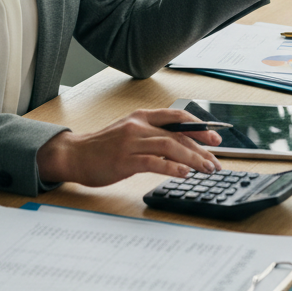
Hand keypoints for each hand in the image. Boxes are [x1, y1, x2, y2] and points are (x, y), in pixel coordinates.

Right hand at [36, 109, 222, 186]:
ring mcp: (131, 142)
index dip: (198, 126)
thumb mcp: (129, 132)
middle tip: (216, 161)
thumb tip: (179, 145)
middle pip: (177, 134)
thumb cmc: (103, 147)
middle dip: (201, 148)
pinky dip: (171, 167)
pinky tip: (183, 173)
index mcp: (141, 117)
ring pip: (170, 146)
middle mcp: (138, 126)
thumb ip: (150, 134)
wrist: (75, 154)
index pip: (176, 116)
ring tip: (206, 168)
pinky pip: (153, 162)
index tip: (215, 137)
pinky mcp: (125, 160)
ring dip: (192, 158)